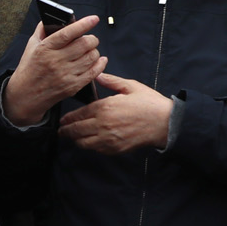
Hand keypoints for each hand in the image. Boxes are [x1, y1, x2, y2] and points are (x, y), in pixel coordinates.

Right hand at [4, 15, 106, 125]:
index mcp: (45, 49)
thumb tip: (53, 18)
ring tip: (90, 50)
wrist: (24, 96)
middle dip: (92, 39)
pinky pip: (94, 72)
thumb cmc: (28, 70)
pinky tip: (99, 60)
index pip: (68, 33)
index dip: (83, 24)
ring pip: (91, 57)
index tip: (93, 19)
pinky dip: (100, 64)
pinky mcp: (73, 86)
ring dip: (95, 51)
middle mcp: (56, 61)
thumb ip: (42, 30)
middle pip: (85, 44)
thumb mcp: (31, 47)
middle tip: (90, 39)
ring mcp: (65, 75)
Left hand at [59, 73, 173, 153]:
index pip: (79, 114)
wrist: (165, 123)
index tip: (63, 120)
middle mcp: (102, 125)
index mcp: (104, 107)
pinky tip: (89, 142)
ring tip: (71, 138)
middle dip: (66, 131)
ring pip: (82, 142)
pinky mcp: (114, 149)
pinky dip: (89, 146)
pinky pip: (95, 150)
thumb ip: (112, 81)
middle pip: (76, 130)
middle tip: (61, 130)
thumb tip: (98, 76)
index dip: (68, 118)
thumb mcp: (131, 87)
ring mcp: (107, 139)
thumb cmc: (150, 104)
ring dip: (75, 140)